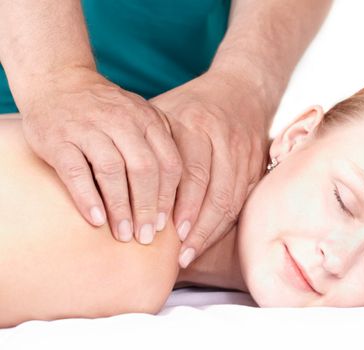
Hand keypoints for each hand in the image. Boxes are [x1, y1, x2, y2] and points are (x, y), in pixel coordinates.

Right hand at [22, 67, 180, 243]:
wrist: (59, 80)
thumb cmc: (106, 111)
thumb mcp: (139, 119)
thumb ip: (158, 147)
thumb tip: (175, 198)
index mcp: (148, 120)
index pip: (168, 162)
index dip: (170, 197)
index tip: (168, 225)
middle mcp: (122, 121)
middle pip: (144, 168)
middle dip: (148, 207)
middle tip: (147, 237)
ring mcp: (88, 128)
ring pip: (112, 170)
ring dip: (120, 207)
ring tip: (124, 234)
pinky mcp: (59, 138)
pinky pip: (75, 171)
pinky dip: (88, 197)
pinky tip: (97, 219)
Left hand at [150, 70, 268, 267]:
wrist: (243, 90)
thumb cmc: (193, 104)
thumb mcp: (165, 110)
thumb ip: (144, 140)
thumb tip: (110, 175)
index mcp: (195, 124)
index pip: (187, 172)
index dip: (176, 205)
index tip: (160, 232)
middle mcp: (222, 140)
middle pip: (211, 191)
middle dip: (194, 227)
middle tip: (176, 255)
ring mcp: (242, 154)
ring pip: (229, 200)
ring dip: (210, 231)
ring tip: (190, 254)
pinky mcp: (256, 166)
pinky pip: (242, 201)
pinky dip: (225, 223)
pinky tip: (208, 239)